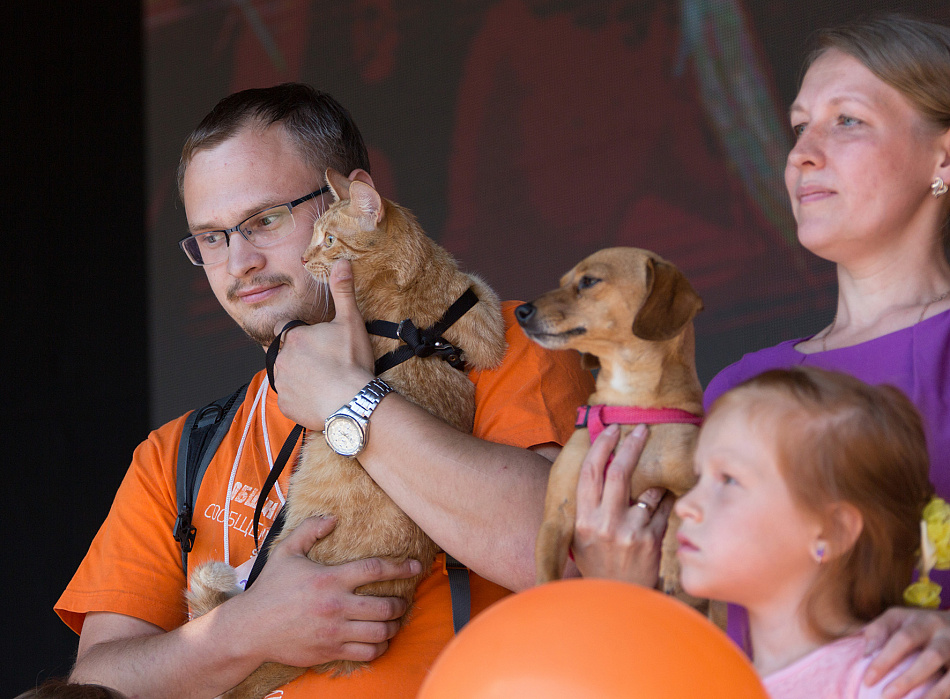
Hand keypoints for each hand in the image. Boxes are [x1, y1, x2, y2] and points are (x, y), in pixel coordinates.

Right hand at [240, 515, 421, 666]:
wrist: (250, 629)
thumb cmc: (269, 589)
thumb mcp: (286, 552)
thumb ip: (309, 531)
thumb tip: (332, 518)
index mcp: (330, 578)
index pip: (375, 569)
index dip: (401, 567)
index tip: (416, 566)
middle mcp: (336, 605)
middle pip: (385, 605)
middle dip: (401, 603)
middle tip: (404, 600)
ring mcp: (334, 631)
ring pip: (380, 632)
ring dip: (394, 626)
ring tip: (395, 620)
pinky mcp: (330, 651)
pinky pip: (366, 653)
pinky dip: (380, 648)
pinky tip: (380, 641)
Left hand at [272, 259, 375, 428]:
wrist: (353, 403)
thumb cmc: (352, 362)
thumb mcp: (351, 322)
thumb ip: (343, 291)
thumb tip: (341, 262)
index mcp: (293, 337)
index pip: (284, 329)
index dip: (298, 333)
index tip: (315, 341)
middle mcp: (281, 359)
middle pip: (284, 353)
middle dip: (298, 356)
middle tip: (323, 363)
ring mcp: (282, 384)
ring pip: (285, 375)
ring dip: (298, 376)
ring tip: (322, 381)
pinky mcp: (286, 406)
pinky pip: (290, 399)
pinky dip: (301, 399)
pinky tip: (319, 398)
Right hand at [571, 423, 673, 586]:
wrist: (616, 600)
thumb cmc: (597, 564)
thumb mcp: (580, 537)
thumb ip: (587, 506)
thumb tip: (594, 467)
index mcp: (584, 520)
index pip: (590, 473)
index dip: (601, 446)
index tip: (611, 430)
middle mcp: (605, 524)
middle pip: (619, 472)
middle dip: (631, 445)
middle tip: (641, 429)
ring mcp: (630, 532)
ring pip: (648, 490)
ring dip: (655, 479)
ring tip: (657, 478)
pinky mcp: (652, 540)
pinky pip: (664, 508)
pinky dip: (666, 499)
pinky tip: (665, 499)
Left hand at [863, 607, 949, 698]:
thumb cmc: (916, 625)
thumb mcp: (896, 619)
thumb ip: (878, 631)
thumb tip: (865, 655)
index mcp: (924, 622)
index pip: (904, 639)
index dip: (885, 660)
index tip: (868, 680)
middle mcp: (946, 636)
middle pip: (931, 657)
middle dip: (908, 679)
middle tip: (886, 696)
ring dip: (933, 694)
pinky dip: (944, 696)